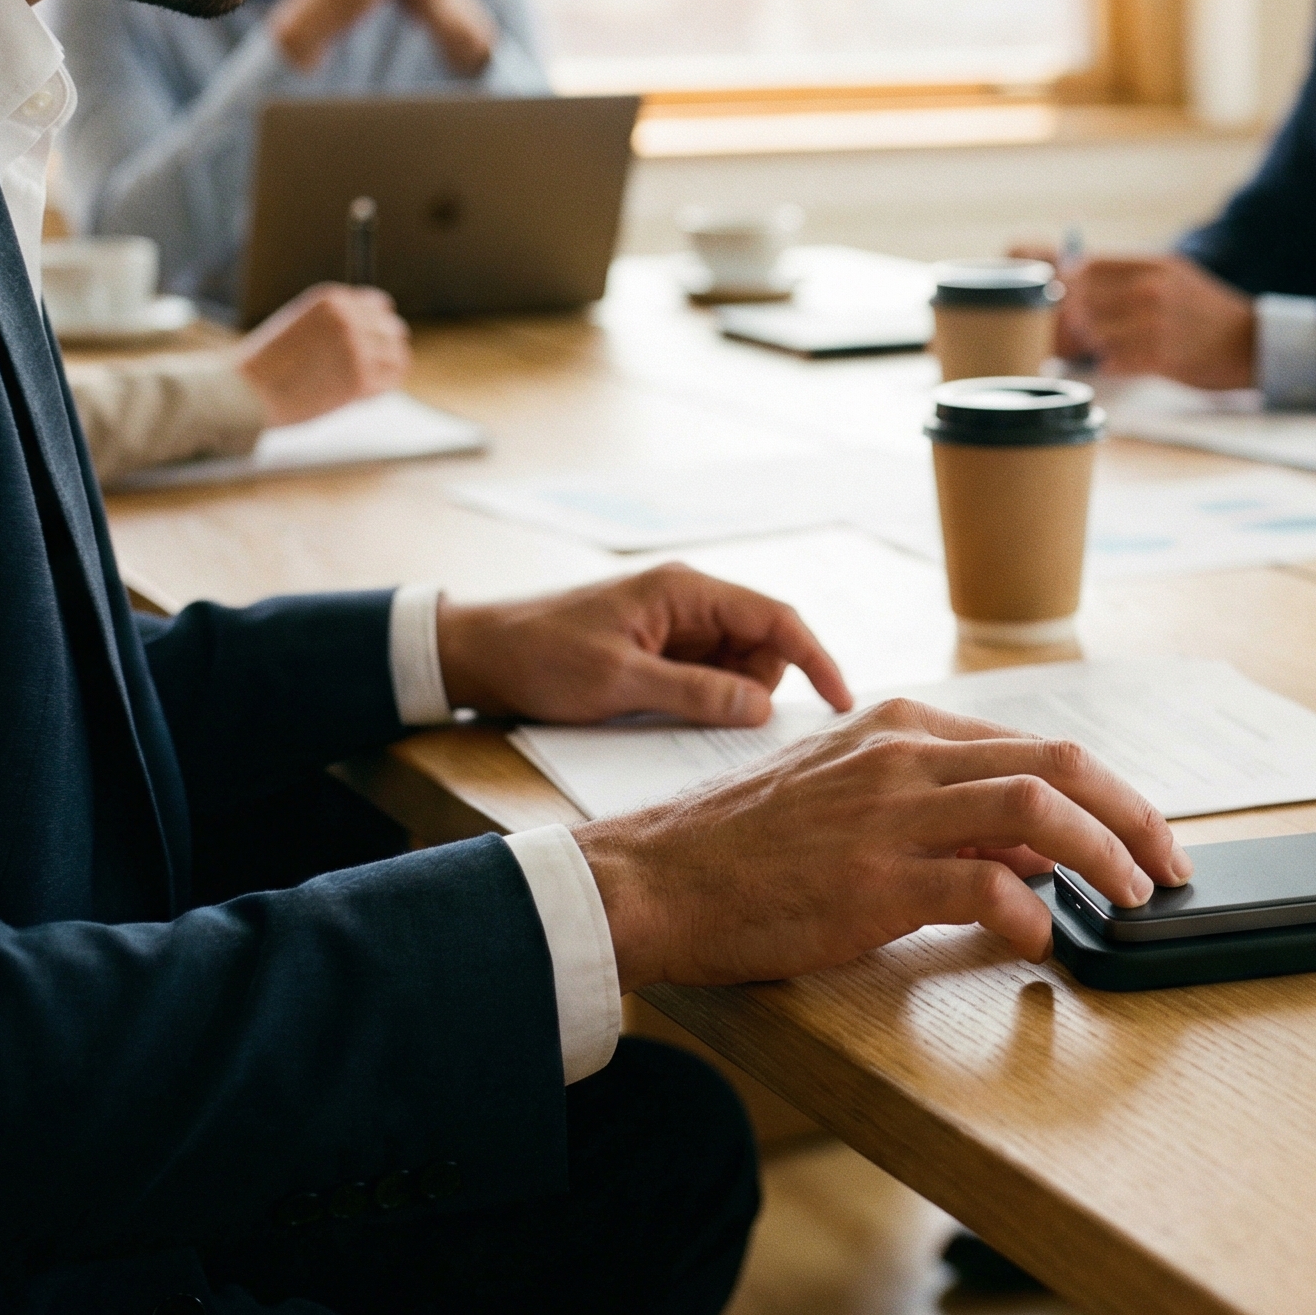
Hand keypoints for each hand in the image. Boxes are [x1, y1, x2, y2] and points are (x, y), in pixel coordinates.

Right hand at [235, 284, 410, 427]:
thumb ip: (336, 321)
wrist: (246, 392)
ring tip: (365, 382)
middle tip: (374, 366)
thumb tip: (381, 326)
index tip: (377, 339)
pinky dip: (382, 388)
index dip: (380, 324)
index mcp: (332, 300)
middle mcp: (348, 318)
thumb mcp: (302, 325)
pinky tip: (363, 394)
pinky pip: (390, 382)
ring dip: (387, 370)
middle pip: (393, 330)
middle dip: (387, 348)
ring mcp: (357, 348)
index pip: (379, 305)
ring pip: (397, 357)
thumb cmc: (270, 363)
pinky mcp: (361, 379)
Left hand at [435, 565, 852, 726]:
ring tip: (674, 715)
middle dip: (758, 687)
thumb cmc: (538, 656)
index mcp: (685, 590)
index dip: (817, 660)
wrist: (474, 654)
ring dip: (729, 696)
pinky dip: (707, 698)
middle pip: (763, 644)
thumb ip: (697, 694)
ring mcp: (673, 623)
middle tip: (718, 724)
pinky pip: (707, 673)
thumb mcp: (619, 682)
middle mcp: (688, 599)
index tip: (841, 703)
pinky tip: (673, 715)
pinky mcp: (658, 647)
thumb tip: (764, 710)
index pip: (776, 618)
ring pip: (738, 663)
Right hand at [576, 700, 1195, 987]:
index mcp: (900, 727)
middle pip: (1060, 764)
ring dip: (1107, 855)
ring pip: (1039, 811)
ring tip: (1131, 897)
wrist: (651, 878)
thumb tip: (1038, 852)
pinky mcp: (873, 880)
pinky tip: (1041, 938)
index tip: (1140, 834)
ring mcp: (890, 814)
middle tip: (1170, 864)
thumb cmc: (746, 850)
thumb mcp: (851, 801)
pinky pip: (984, 888)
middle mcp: (904, 756)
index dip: (1105, 792)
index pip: (1035, 745)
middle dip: (1134, 814)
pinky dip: (1031, 914)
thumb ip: (942, 815)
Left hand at [1060, 254, 1256, 389]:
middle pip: (1086, 301)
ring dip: (1094, 346)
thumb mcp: (1177, 277)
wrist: (1251, 344)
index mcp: (1155, 267)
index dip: (1072, 285)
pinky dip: (1110, 366)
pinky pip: (1113, 362)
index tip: (1072, 299)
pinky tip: (1121, 364)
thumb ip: (1135, 275)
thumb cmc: (1208, 313)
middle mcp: (1153, 291)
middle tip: (1085, 332)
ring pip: (1095, 334)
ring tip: (1109, 349)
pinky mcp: (1161, 358)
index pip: (1090, 267)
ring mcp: (1156, 325)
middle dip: (1078, 320)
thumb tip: (1081, 277)